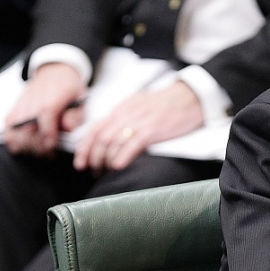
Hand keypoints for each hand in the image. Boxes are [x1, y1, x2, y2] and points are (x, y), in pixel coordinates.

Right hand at [4, 62, 85, 156]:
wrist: (55, 71)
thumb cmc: (69, 89)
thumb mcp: (80, 99)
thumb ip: (74, 116)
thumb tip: (67, 129)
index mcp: (50, 102)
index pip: (45, 126)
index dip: (48, 143)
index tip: (53, 151)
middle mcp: (32, 105)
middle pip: (27, 135)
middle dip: (38, 150)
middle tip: (49, 155)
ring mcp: (20, 108)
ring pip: (14, 135)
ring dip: (25, 148)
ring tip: (38, 151)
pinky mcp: (13, 112)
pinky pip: (7, 131)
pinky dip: (13, 142)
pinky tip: (24, 146)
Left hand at [73, 81, 202, 172]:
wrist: (189, 97)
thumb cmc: (166, 104)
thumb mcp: (139, 106)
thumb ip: (124, 119)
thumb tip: (110, 137)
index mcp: (122, 109)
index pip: (95, 129)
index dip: (84, 148)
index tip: (80, 163)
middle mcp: (126, 114)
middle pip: (100, 138)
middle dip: (93, 158)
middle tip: (94, 172)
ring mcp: (139, 121)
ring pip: (113, 142)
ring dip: (105, 161)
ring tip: (105, 173)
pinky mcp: (153, 129)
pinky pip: (132, 144)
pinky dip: (122, 156)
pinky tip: (118, 167)